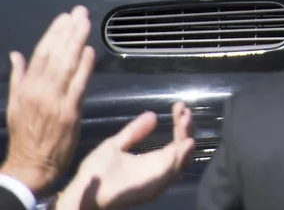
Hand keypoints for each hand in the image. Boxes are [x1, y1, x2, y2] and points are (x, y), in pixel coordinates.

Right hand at [1, 7, 95, 195]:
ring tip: (85, 23)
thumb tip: (16, 54)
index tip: (64, 17)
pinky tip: (90, 51)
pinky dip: (84, 67)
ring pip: (66, 65)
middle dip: (68, 31)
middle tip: (80, 12)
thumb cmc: (24, 134)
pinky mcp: (70, 113)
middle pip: (55, 55)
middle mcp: (39, 92)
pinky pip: (78, 85)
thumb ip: (18, 77)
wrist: (31, 165)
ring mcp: (55, 102)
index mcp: (25, 88)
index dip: (53, 33)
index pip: (40, 53)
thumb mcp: (14, 104)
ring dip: (77, 42)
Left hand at [56, 103, 194, 209]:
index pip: (177, 142)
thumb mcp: (116, 145)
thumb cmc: (96, 171)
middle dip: (188, 129)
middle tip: (184, 111)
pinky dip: (182, 157)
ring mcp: (157, 180)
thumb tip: (154, 115)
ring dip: (187, 139)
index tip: (179, 106)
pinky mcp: (152, 187)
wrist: (83, 189)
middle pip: (185, 150)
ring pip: (183, 160)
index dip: (181, 124)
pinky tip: (187, 142)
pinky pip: (172, 172)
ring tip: (185, 120)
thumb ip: (134, 132)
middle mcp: (160, 171)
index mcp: (154, 161)